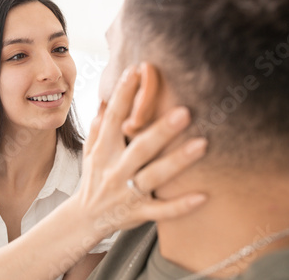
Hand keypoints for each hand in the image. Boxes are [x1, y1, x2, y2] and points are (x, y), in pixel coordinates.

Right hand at [75, 65, 206, 235]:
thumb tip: (106, 99)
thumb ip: (99, 126)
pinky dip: (181, 205)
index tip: (136, 71)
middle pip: (140, 148)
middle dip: (160, 130)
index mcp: (104, 151)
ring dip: (177, 161)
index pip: (114, 119)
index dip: (124, 95)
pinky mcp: (139, 213)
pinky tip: (204, 196)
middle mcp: (115, 170)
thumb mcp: (90, 151)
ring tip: (202, 144)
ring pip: (154, 177)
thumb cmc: (93, 178)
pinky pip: (162, 211)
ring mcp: (127, 193)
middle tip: (185, 110)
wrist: (85, 218)